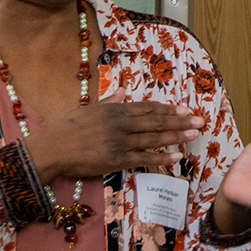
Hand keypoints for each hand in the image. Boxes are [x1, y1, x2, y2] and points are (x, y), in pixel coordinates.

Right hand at [21, 101, 202, 182]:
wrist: (52, 149)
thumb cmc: (67, 129)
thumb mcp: (88, 109)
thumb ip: (108, 101)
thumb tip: (121, 90)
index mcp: (114, 110)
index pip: (147, 108)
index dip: (168, 109)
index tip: (185, 110)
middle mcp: (120, 124)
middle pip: (155, 121)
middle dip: (179, 121)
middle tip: (199, 121)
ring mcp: (120, 142)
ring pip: (153, 138)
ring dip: (176, 136)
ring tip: (194, 135)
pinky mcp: (116, 160)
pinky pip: (144, 158)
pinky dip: (161, 157)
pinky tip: (176, 157)